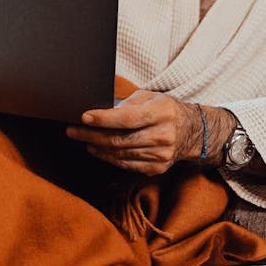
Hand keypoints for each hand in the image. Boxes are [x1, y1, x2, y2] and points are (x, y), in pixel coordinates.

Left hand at [66, 90, 202, 174]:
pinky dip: (110, 157)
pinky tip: (99, 149)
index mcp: (162, 113)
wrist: (192, 132)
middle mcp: (163, 135)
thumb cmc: (166, 110)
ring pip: (120, 154)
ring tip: (83, 139)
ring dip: (98, 147)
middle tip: (73, 130)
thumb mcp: (150, 97)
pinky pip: (127, 164)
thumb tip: (99, 111)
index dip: (103, 119)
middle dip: (92, 135)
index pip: (127, 118)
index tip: (84, 117)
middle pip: (120, 139)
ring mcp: (161, 155)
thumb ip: (127, 104)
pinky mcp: (157, 168)